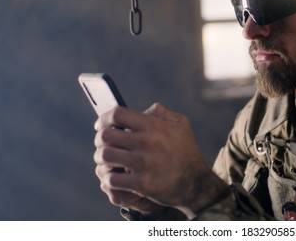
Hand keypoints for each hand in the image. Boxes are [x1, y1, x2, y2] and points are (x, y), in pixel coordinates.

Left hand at [93, 103, 228, 218]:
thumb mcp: (181, 125)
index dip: (104, 118)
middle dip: (99, 139)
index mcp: (154, 126)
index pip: (118, 114)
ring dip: (101, 158)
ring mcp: (144, 164)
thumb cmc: (186, 152)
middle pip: (106, 135)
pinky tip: (114, 177)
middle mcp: (148, 142)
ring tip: (106, 160)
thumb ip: (161, 112)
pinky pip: (111, 179)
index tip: (100, 125)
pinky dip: (108, 178)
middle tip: (102, 144)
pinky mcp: (142, 184)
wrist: (196, 183)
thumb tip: (142, 110)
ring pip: (104, 156)